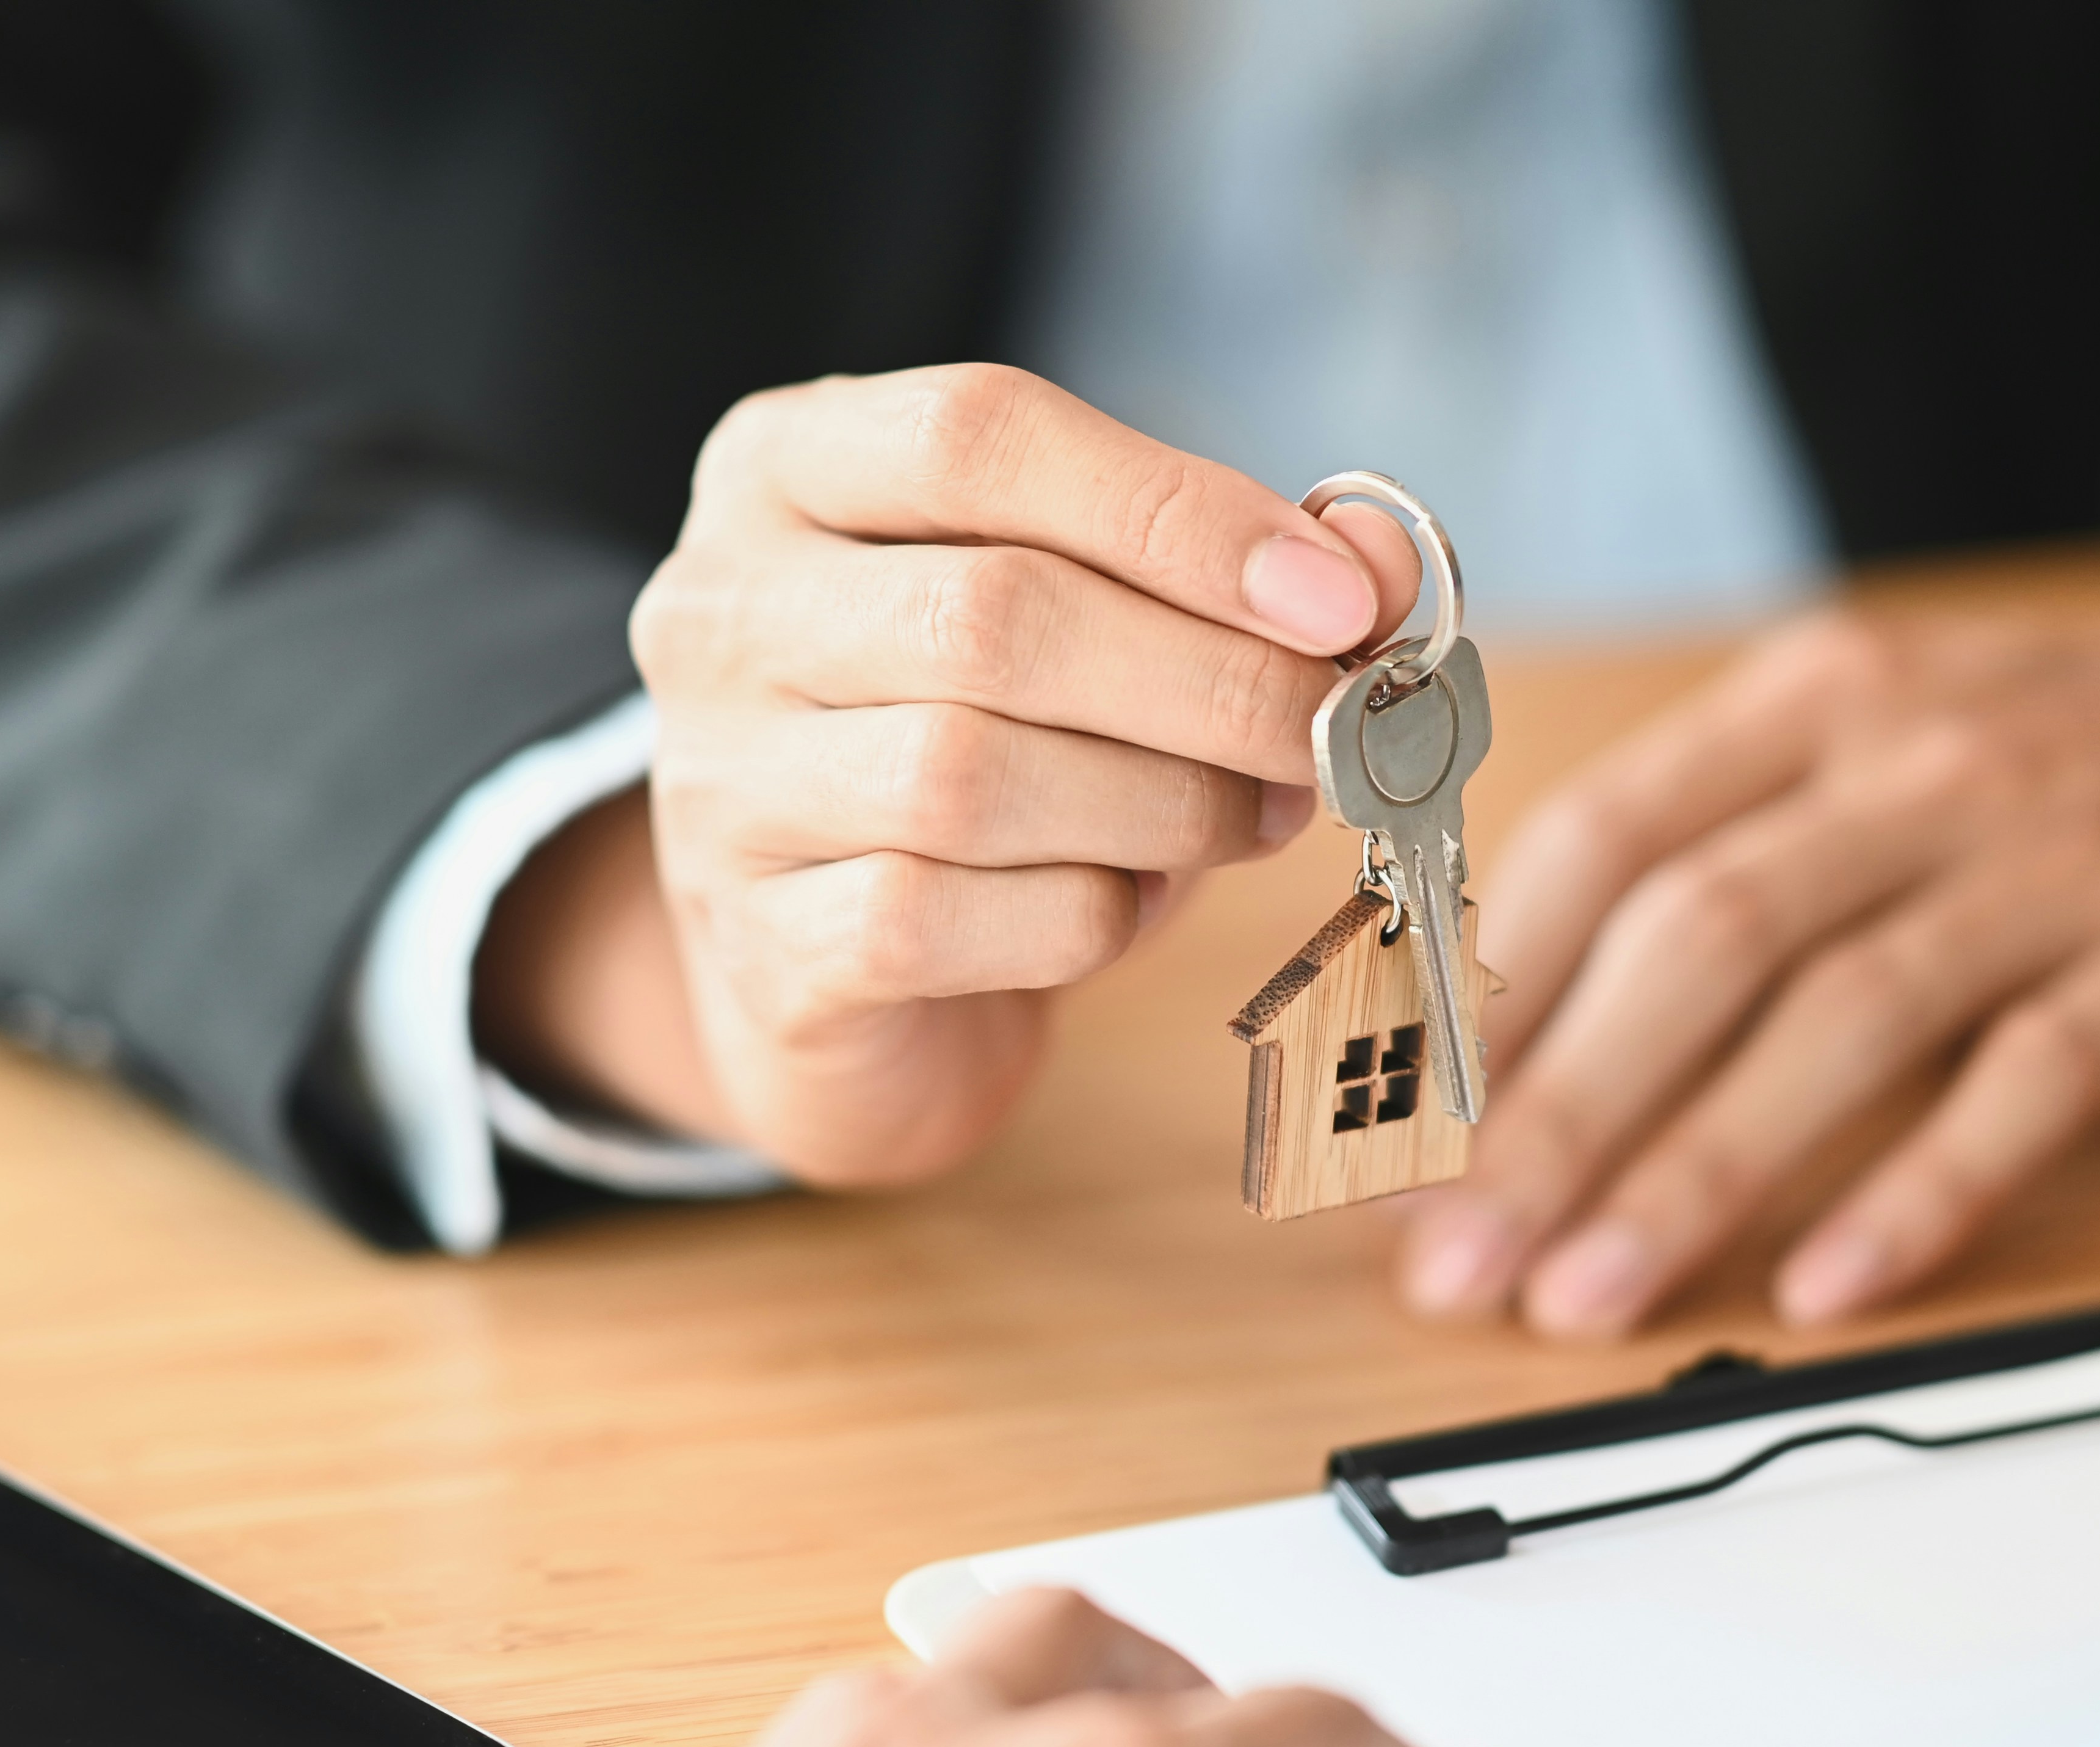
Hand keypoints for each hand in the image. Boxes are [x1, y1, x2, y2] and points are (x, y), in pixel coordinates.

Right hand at [482, 365, 1417, 1184]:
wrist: (829, 958)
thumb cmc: (978, 732)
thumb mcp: (1081, 603)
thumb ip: (1219, 562)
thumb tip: (1380, 566)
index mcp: (782, 467)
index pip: (978, 435)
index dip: (1180, 513)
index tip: (1338, 599)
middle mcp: (719, 611)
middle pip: (992, 615)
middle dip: (1209, 679)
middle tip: (1335, 730)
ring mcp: (719, 784)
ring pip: (971, 778)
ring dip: (1165, 804)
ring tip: (1253, 813)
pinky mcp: (763, 945)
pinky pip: (947, 921)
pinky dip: (1087, 916)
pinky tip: (1134, 900)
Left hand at [1402, 565, 2099, 1338]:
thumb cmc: (2058, 756)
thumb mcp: (1867, 735)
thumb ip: (1701, 844)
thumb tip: (1491, 1011)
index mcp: (1810, 705)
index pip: (1602, 844)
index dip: (1482, 993)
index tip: (1391, 1132)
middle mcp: (1920, 767)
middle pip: (1696, 940)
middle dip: (1550, 1113)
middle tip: (1448, 1258)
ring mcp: (2056, 863)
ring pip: (1837, 1019)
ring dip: (1692, 1173)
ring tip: (1580, 1298)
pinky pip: (2025, 1087)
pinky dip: (1916, 1193)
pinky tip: (1822, 1292)